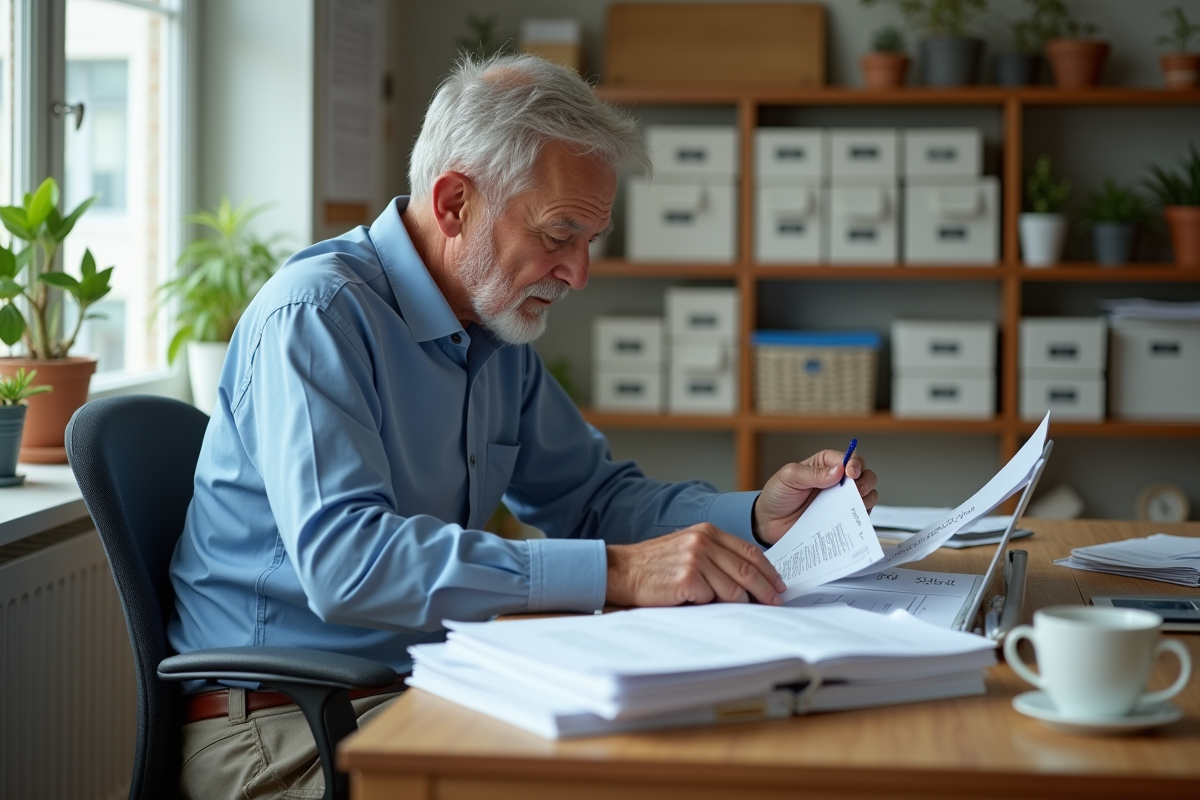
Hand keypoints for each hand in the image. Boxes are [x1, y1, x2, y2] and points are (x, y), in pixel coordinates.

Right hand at [605, 523, 786, 607]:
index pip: (748, 551)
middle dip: (765, 589)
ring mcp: (695, 559)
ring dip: (741, 603)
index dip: (767, 570)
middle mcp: (703, 541)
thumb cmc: (655, 565)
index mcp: (707, 532)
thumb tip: (747, 580)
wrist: (623, 570)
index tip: (778, 585)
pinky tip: (711, 608)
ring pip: (733, 588)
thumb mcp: (688, 548)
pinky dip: (714, 606)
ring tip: (746, 611)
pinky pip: (712, 598)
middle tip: (775, 603)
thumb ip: (716, 556)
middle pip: (746, 569)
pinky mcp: (687, 579)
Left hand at [753, 450, 877, 545]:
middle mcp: (836, 481)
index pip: (848, 458)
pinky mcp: (841, 518)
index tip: (851, 473)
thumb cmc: (777, 495)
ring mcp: (840, 500)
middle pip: (864, 475)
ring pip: (867, 495)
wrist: (768, 522)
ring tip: (854, 504)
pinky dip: (860, 517)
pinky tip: (852, 519)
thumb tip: (838, 471)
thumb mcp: (789, 477)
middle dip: (865, 481)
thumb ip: (812, 473)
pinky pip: (858, 517)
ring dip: (866, 498)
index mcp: (824, 465)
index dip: (854, 463)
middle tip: (856, 491)